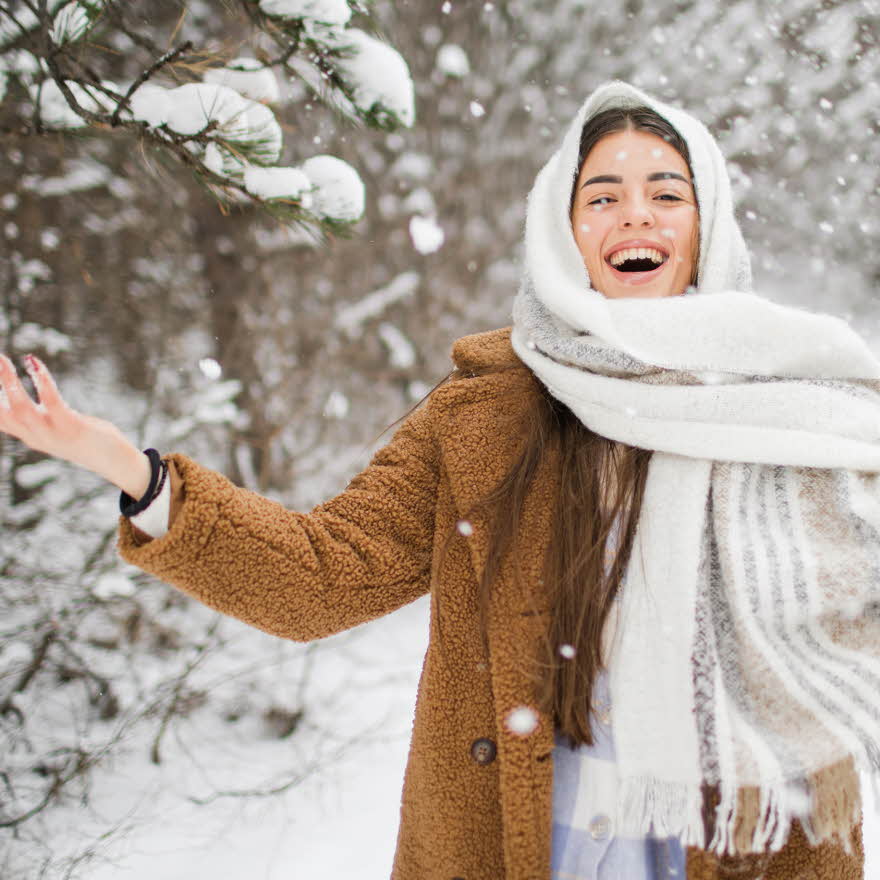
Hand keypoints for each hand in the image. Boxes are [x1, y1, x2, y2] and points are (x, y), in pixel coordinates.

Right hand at [0, 353, 151, 498]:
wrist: (117, 463)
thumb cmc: (87, 440)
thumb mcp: (55, 427)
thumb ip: (38, 416)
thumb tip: (22, 398)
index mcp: (30, 435)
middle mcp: (34, 436)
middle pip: (1, 413)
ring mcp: (52, 434)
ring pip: (21, 408)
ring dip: (8, 381)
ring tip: (0, 358)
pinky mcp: (72, 427)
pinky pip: (51, 402)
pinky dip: (42, 381)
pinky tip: (35, 364)